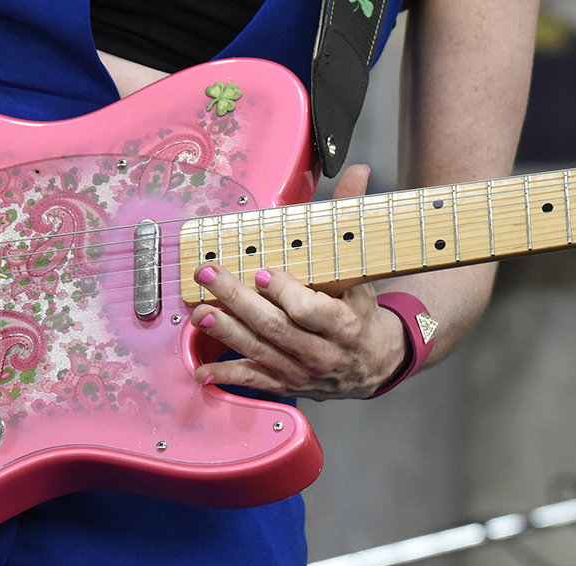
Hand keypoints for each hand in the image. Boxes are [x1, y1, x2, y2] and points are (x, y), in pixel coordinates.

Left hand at [189, 165, 407, 399]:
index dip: (286, 293)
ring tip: (200, 313)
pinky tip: (203, 371)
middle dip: (237, 300)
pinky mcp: (285, 383)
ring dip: (226, 331)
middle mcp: (322, 351)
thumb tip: (358, 171)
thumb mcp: (362, 271)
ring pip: (260, 350)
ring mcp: (301, 370)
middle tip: (208, 276)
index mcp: (344, 324)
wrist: (374, 362)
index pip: (312, 310)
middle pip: (275, 326)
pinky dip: (227, 375)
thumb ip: (352, 223)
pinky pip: (254, 381)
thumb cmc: (361, 312)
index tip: (263, 273)